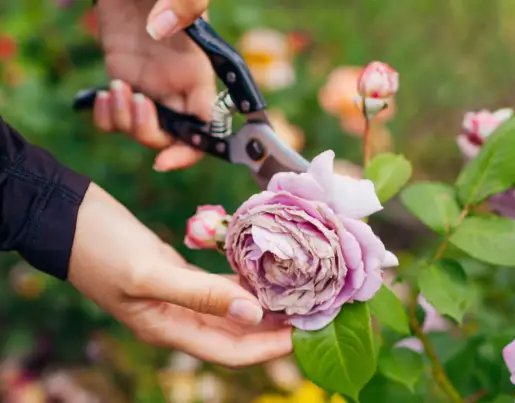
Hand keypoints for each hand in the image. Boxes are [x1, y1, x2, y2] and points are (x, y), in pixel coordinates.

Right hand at [68, 183, 292, 366]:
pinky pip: (221, 282)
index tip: (307, 332)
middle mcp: (180, 319)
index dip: (271, 348)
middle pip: (239, 333)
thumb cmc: (100, 248)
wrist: (67, 217)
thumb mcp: (149, 274)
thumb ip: (201, 295)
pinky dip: (245, 276)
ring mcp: (179, 296)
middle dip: (277, 326)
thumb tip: (253, 313)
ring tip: (302, 287)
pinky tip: (269, 263)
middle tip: (315, 307)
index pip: (233, 352)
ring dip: (265, 299)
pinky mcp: (179, 273)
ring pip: (233, 306)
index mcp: (170, 329)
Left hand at [93, 0, 213, 170]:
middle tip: (135, 102)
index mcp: (198, 73)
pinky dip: (105, 117)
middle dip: (150, 133)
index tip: (167, 159)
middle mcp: (176, 87)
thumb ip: (183, 6)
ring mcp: (149, 86)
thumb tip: (161, 27)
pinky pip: (116, 117)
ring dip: (124, 122)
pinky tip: (100, 97)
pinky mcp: (123, 80)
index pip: (207, 127)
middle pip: (171, 138)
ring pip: (141, 131)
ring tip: (114, 88)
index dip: (192, 150)